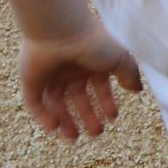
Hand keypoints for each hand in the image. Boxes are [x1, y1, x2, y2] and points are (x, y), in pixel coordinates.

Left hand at [20, 29, 143, 141]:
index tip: (112, 117)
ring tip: (73, 137)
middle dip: (87, 116)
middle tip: (95, 133)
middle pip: (77, 98)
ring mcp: (49, 74)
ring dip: (65, 122)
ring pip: (56, 104)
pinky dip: (44, 117)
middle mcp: (69, 68)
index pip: (98, 87)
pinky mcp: (30, 80)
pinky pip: (35, 104)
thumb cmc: (92, 41)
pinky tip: (55, 127)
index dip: (105, 102)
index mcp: (90, 61)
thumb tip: (137, 90)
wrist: (60, 30)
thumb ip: (130, 74)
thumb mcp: (119, 58)